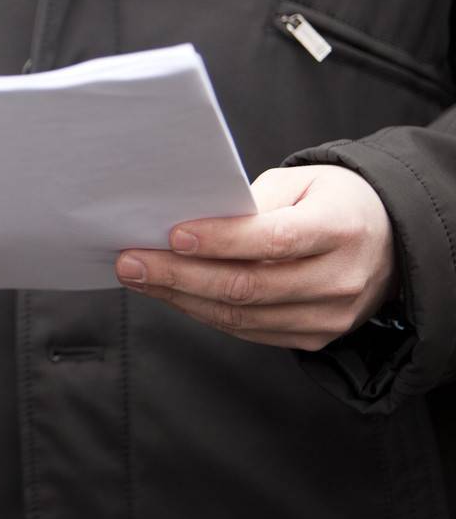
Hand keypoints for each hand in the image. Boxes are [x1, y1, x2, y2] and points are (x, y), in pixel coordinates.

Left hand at [116, 165, 397, 350]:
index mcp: (341, 229)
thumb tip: (191, 221)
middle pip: (250, 287)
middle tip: (130, 261)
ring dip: (181, 298)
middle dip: (180, 275)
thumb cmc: (333, 201)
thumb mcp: (302, 182)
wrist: (389, 241)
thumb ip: (254, 201)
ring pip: (242, 316)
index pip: (273, 240)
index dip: (220, 241)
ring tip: (138, 277)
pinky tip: (170, 293)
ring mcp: (330, 316)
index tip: (171, 235)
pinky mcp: (315, 337)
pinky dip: (203, 311)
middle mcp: (340, 279)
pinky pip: (249, 330)